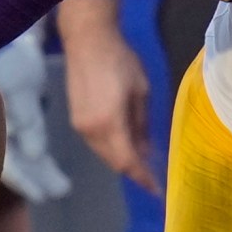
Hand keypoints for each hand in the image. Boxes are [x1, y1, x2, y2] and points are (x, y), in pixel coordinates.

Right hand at [61, 6, 161, 193]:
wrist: (87, 40)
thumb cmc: (120, 61)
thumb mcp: (141, 92)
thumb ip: (142, 125)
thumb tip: (145, 150)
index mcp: (110, 124)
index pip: (128, 161)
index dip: (142, 178)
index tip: (156, 190)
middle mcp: (91, 131)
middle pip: (114, 161)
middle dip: (133, 171)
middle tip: (152, 177)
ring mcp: (80, 125)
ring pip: (104, 154)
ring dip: (121, 160)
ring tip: (142, 161)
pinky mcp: (75, 119)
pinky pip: (96, 143)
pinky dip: (112, 148)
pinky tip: (125, 144)